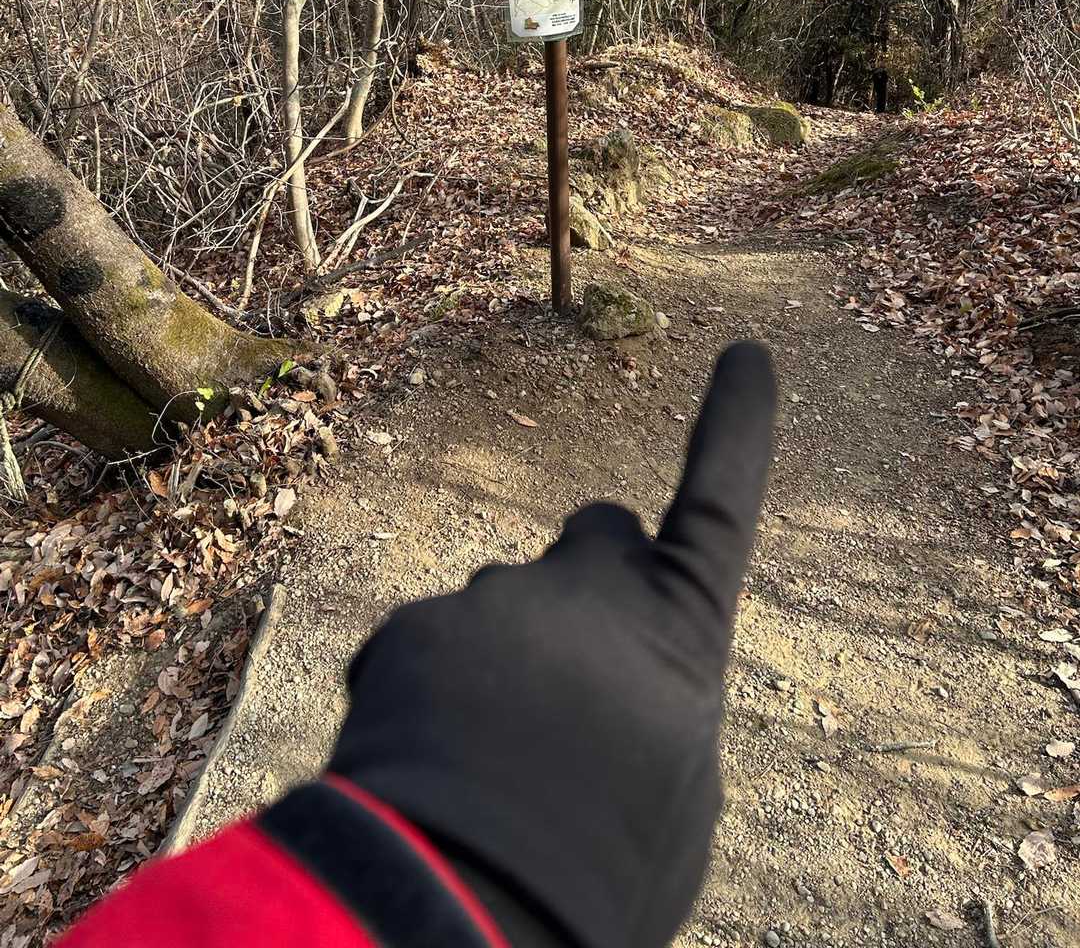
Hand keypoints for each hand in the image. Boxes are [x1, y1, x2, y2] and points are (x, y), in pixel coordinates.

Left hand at [328, 341, 775, 947]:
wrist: (465, 901)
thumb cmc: (604, 865)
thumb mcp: (674, 791)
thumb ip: (651, 702)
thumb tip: (613, 684)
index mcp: (676, 628)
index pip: (722, 502)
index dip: (738, 426)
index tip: (747, 350)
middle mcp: (588, 586)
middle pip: (596, 536)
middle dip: (588, 581)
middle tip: (568, 681)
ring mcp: (495, 597)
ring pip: (504, 607)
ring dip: (500, 662)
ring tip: (491, 765)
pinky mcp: (411, 624)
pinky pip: (425, 647)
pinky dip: (426, 694)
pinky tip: (427, 769)